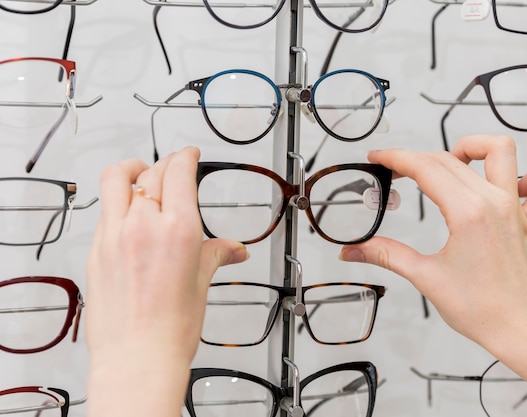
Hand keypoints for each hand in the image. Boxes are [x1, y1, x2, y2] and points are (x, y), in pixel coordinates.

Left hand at [85, 147, 248, 416]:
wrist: (138, 357)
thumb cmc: (172, 328)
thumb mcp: (202, 282)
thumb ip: (217, 255)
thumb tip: (235, 250)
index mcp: (177, 228)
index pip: (178, 172)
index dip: (185, 155)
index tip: (189, 153)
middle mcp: (143, 225)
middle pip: (150, 172)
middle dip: (164, 164)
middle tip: (173, 167)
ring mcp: (114, 235)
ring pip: (116, 180)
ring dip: (131, 170)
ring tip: (140, 174)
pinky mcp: (96, 250)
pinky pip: (105, 211)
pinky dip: (118, 203)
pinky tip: (128, 215)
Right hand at [339, 135, 526, 349]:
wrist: (515, 328)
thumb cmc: (479, 308)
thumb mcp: (425, 276)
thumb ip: (386, 255)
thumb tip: (354, 250)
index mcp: (468, 213)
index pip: (425, 167)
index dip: (396, 158)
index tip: (379, 158)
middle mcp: (494, 202)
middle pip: (450, 159)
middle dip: (417, 158)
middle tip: (396, 171)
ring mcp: (515, 208)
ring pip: (501, 152)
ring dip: (475, 147)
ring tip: (453, 159)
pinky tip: (509, 183)